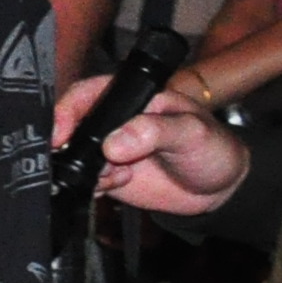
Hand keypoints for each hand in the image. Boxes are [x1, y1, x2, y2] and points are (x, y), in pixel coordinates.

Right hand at [52, 71, 250, 217]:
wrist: (220, 188)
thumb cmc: (213, 148)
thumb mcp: (190, 132)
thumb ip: (153, 132)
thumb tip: (113, 144)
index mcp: (133, 98)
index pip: (88, 93)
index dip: (67, 109)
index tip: (61, 132)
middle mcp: (116, 122)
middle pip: (72, 125)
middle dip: (68, 144)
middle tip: (78, 161)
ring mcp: (109, 149)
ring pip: (73, 157)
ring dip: (84, 170)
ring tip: (116, 175)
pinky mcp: (108, 175)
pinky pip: (84, 180)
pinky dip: (93, 186)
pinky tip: (120, 183)